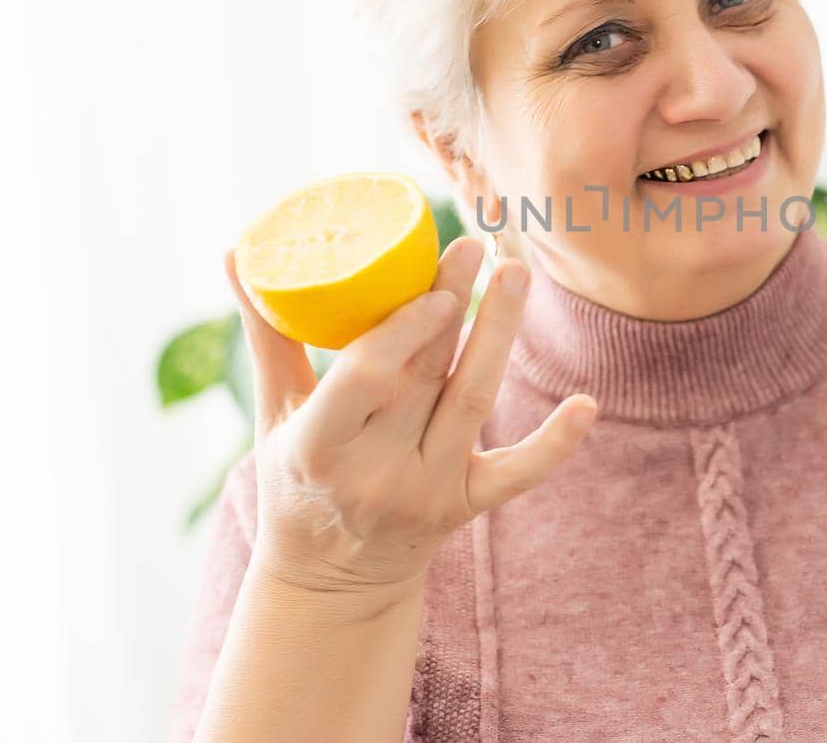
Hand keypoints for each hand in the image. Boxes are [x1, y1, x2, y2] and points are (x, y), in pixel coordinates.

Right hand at [222, 236, 596, 606]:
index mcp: (319, 448)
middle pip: (424, 377)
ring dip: (498, 336)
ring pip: (471, 403)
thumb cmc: (298, 479)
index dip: (399, 334)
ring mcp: (427, 490)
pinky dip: (555, 444)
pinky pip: (516, 474)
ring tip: (515, 274)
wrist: (331, 583)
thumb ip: (267, 336)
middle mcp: (376, 471)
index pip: (364, 381)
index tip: (428, 284)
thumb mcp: (275, 416)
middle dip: (452, 305)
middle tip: (475, 244)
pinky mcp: (466, 505)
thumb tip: (239, 251)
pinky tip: (586, 404)